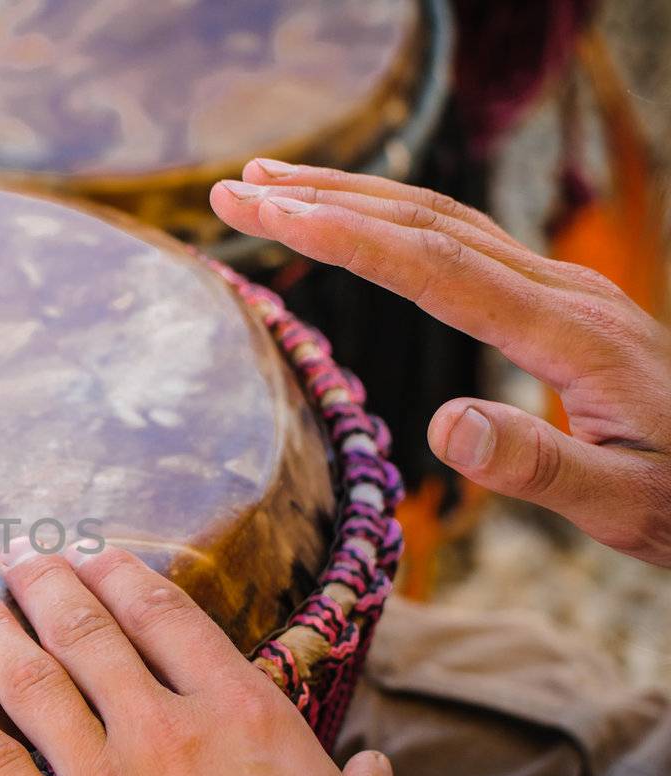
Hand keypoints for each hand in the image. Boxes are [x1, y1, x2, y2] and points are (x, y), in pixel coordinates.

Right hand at [210, 160, 670, 566]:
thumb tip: (441, 423)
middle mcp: (562, 292)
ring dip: (353, 196)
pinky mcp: (558, 303)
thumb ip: (538, 465)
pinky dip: (394, 223)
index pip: (433, 266)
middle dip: (323, 198)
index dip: (340, 234)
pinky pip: (461, 243)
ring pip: (442, 221)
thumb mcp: (625, 506)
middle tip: (235, 186)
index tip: (263, 210)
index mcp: (570, 334)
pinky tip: (359, 226)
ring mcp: (562, 290)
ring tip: (273, 184)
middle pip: (426, 222)